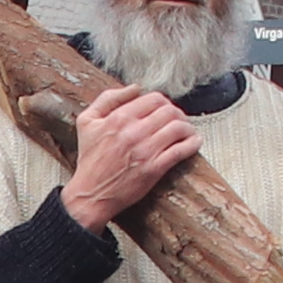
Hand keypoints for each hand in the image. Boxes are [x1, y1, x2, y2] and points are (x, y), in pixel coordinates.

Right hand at [57, 82, 196, 229]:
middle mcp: (134, 132)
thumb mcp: (87, 122)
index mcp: (119, 118)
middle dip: (178, 113)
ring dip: (188, 127)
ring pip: (178, 128)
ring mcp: (146, 150)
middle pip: (169, 111)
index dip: (163, 102)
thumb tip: (134, 88)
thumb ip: (108, 99)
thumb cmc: (89, 160)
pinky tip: (194, 142)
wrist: (90, 194)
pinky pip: (181, 151)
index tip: (164, 109)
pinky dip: (192, 144)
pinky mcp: (154, 168)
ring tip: (187, 131)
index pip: (154, 99)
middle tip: (178, 120)